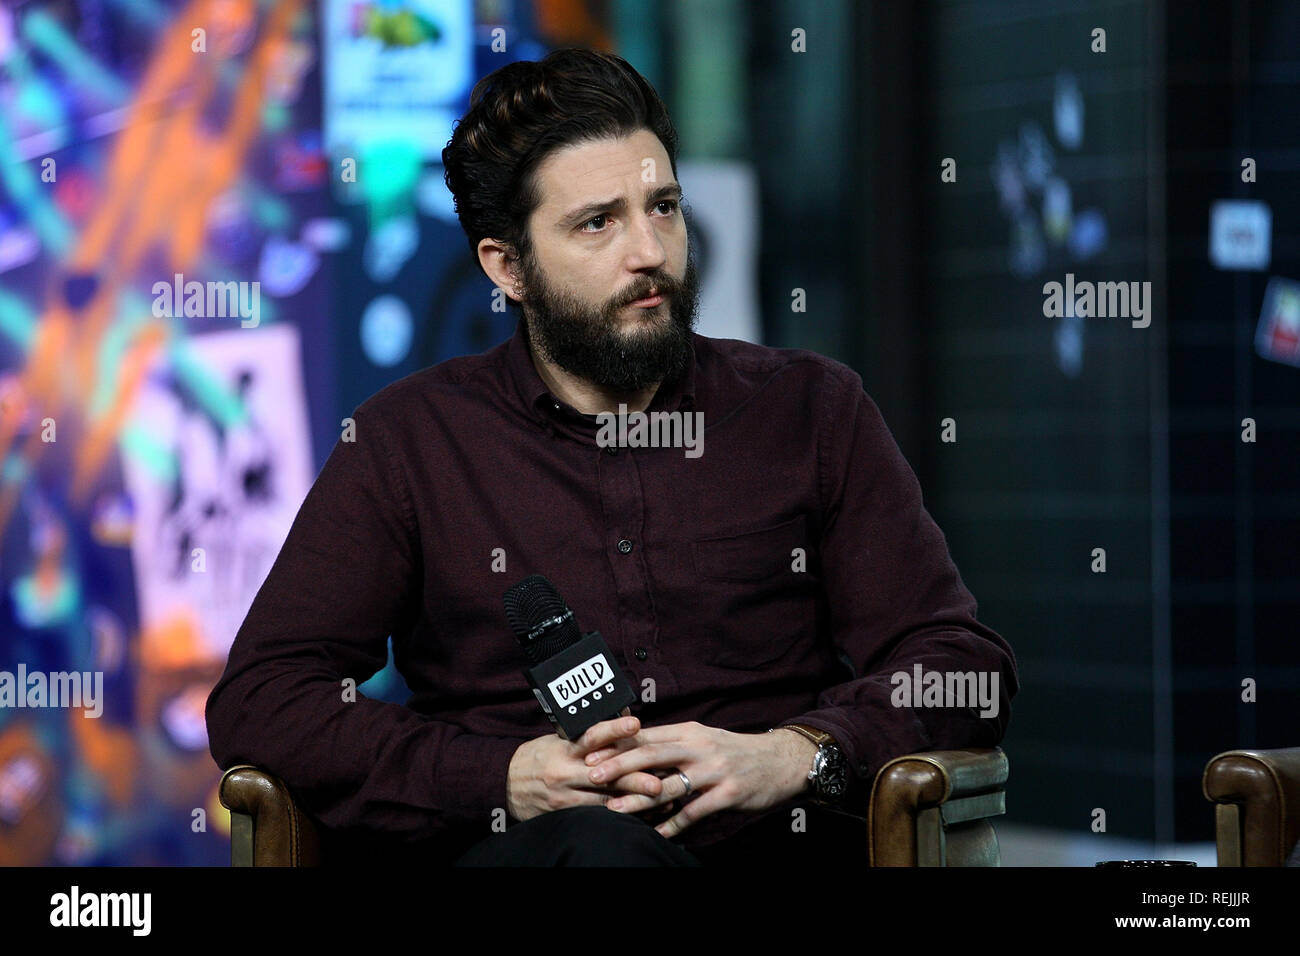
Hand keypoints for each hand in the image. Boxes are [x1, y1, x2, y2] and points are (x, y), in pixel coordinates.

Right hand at [505, 713, 669, 822]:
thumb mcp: (556, 739)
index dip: (614, 729)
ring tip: (658, 801)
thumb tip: (619, 715)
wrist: (502, 784)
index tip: (636, 723)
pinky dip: (617, 815)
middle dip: (633, 779)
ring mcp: (564, 796)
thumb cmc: (536, 757)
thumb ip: (585, 734)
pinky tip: (638, 816)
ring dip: (632, 802)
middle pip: (604, 775)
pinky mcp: (563, 814)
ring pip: (603, 801)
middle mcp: (565, 772)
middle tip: (658, 781)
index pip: (592, 736)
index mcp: (564, 749)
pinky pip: (594, 817)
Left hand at [583, 721, 816, 837]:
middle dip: (620, 765)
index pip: (647, 735)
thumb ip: (672, 744)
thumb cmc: (734, 751)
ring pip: (671, 785)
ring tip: (615, 811)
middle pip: (653, 754)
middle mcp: (699, 747)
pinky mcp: (728, 793)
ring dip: (640, 800)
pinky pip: (695, 811)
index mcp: (689, 731)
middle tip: (593, 775)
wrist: (780, 760)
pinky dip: (674, 824)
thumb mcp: (703, 738)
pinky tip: (657, 834)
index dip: (618, 744)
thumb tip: (634, 749)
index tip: (590, 752)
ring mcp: (714, 770)